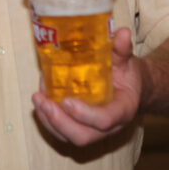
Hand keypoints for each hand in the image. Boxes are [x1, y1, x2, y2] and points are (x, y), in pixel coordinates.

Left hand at [31, 27, 142, 145]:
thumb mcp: (126, 60)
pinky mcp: (81, 126)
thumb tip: (123, 32)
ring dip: (49, 121)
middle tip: (45, 102)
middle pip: (83, 136)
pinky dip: (48, 119)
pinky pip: (63, 132)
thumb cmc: (127, 73)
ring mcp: (94, 129)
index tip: (67, 100)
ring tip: (37, 100)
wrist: (131, 87)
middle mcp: (109, 126)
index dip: (85, 114)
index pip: (106, 120)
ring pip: (70, 137)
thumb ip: (122, 49)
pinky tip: (39, 102)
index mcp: (123, 110)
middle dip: (60, 122)